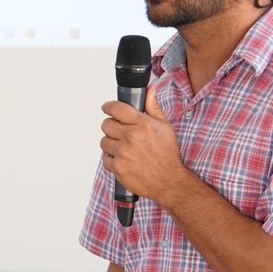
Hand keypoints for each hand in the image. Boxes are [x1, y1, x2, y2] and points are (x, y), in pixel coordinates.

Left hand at [100, 90, 185, 207]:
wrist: (168, 181)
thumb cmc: (167, 154)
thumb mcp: (165, 127)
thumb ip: (153, 108)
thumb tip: (150, 90)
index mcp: (142, 124)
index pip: (116, 108)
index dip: (108, 106)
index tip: (106, 107)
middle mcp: (131, 137)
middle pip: (106, 124)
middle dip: (111, 126)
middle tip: (119, 132)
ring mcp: (123, 153)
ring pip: (104, 141)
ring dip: (111, 143)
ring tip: (124, 148)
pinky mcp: (118, 167)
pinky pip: (105, 158)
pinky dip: (112, 159)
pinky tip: (123, 160)